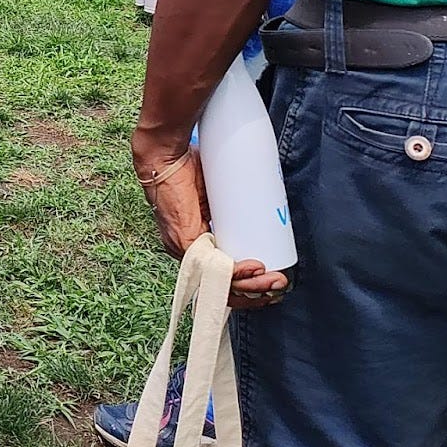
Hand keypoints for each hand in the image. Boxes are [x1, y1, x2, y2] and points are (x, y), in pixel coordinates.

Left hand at [132, 136, 289, 308]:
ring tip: (273, 279)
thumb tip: (268, 206)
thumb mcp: (221, 194)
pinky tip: (255, 269)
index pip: (227, 278)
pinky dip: (236, 272)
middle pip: (226, 287)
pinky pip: (212, 268)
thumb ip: (237, 206)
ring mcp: (186, 251)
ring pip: (221, 282)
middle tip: (280, 282)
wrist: (167, 154)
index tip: (276, 279)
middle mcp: (192, 254)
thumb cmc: (190, 168)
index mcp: (201, 245)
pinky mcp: (184, 243)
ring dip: (252, 285)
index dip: (251, 286)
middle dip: (258, 292)